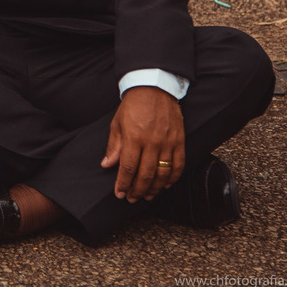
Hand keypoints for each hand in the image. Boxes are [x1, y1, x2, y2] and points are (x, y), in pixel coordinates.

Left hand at [100, 86, 184, 202]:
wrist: (154, 88)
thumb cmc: (133, 105)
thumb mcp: (117, 123)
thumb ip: (114, 146)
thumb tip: (107, 165)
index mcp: (134, 137)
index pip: (128, 167)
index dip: (123, 183)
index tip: (119, 193)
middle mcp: (152, 142)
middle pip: (145, 174)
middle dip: (137, 190)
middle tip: (132, 198)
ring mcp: (168, 142)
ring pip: (163, 173)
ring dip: (155, 188)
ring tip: (146, 196)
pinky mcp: (180, 141)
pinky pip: (178, 165)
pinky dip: (173, 178)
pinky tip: (166, 185)